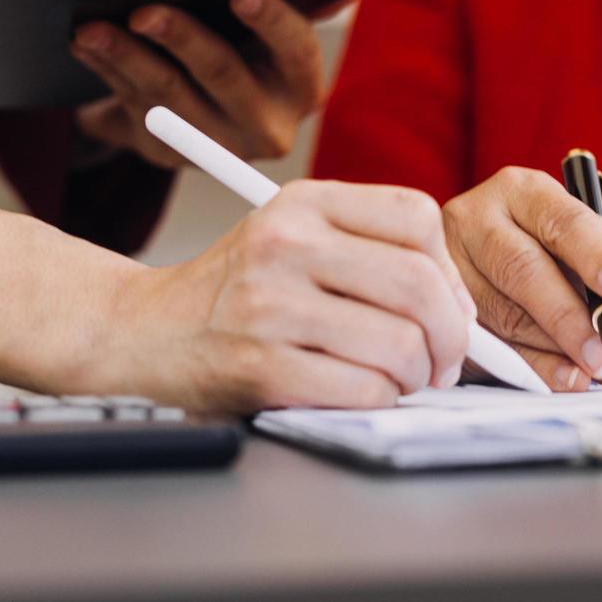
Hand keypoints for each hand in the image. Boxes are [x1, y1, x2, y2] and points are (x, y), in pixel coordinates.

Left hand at [69, 0, 323, 167]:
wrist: (212, 111)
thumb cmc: (249, 51)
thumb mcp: (277, 34)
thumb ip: (307, 4)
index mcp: (302, 86)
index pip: (297, 51)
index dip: (272, 22)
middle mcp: (267, 125)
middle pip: (224, 76)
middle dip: (182, 39)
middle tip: (144, 12)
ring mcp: (216, 146)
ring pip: (169, 99)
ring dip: (126, 60)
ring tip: (92, 30)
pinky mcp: (169, 154)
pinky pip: (134, 111)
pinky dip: (107, 74)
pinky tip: (85, 47)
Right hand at [110, 180, 475, 410]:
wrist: (141, 330)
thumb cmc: (237, 289)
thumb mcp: (293, 235)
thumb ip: (370, 249)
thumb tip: (461, 305)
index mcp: (303, 202)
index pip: (417, 217)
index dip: (451, 270)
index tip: (451, 306)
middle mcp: (285, 242)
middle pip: (419, 284)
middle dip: (450, 335)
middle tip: (445, 360)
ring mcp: (269, 304)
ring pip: (399, 343)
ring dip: (416, 375)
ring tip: (403, 380)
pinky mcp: (259, 366)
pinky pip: (362, 388)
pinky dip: (381, 399)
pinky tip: (366, 394)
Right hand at [443, 167, 601, 392]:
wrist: (497, 277)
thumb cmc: (555, 255)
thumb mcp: (597, 242)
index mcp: (521, 192)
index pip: (560, 219)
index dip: (594, 253)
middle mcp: (476, 220)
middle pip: (524, 269)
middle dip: (572, 315)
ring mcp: (450, 269)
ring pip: (505, 314)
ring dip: (558, 350)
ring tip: (600, 370)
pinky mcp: (443, 315)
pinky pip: (489, 347)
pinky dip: (534, 368)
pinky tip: (567, 378)